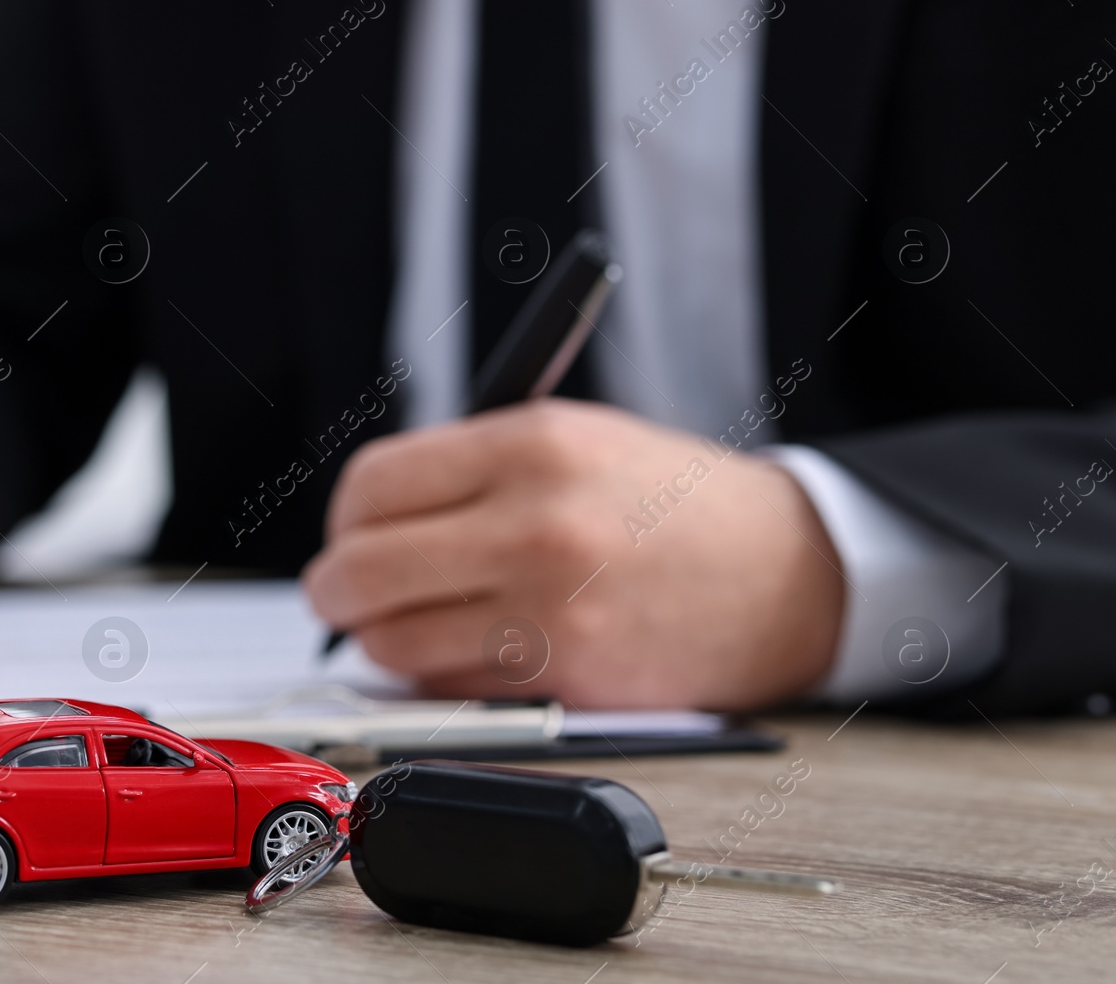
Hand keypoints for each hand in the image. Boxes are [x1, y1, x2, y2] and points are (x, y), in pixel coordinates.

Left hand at [301, 401, 843, 709]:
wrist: (789, 573)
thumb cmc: (672, 503)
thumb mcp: (574, 437)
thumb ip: (469, 469)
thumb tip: (363, 520)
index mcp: (532, 444)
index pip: (372, 483)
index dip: (346, 516)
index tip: (354, 531)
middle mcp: (535, 524)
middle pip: (360, 570)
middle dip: (338, 589)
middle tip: (346, 593)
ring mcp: (550, 610)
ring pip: (392, 643)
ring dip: (382, 640)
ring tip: (410, 621)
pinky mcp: (566, 680)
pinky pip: (448, 688)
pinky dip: (438, 677)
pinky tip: (471, 650)